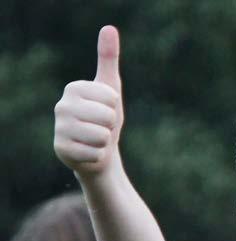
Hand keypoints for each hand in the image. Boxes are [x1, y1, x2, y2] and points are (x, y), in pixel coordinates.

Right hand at [54, 25, 122, 176]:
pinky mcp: (62, 150)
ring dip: (105, 142)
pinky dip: (98, 156)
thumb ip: (109, 59)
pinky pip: (96, 153)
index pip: (111, 97)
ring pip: (102, 136)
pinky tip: (89, 152)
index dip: (114, 108)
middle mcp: (61, 106)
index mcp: (73, 88)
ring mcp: (60, 128)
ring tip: (95, 140)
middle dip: (110, 126)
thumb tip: (109, 28)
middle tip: (100, 127)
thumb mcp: (110, 89)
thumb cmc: (105, 118)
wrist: (98, 152)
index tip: (104, 110)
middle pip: (107, 117)